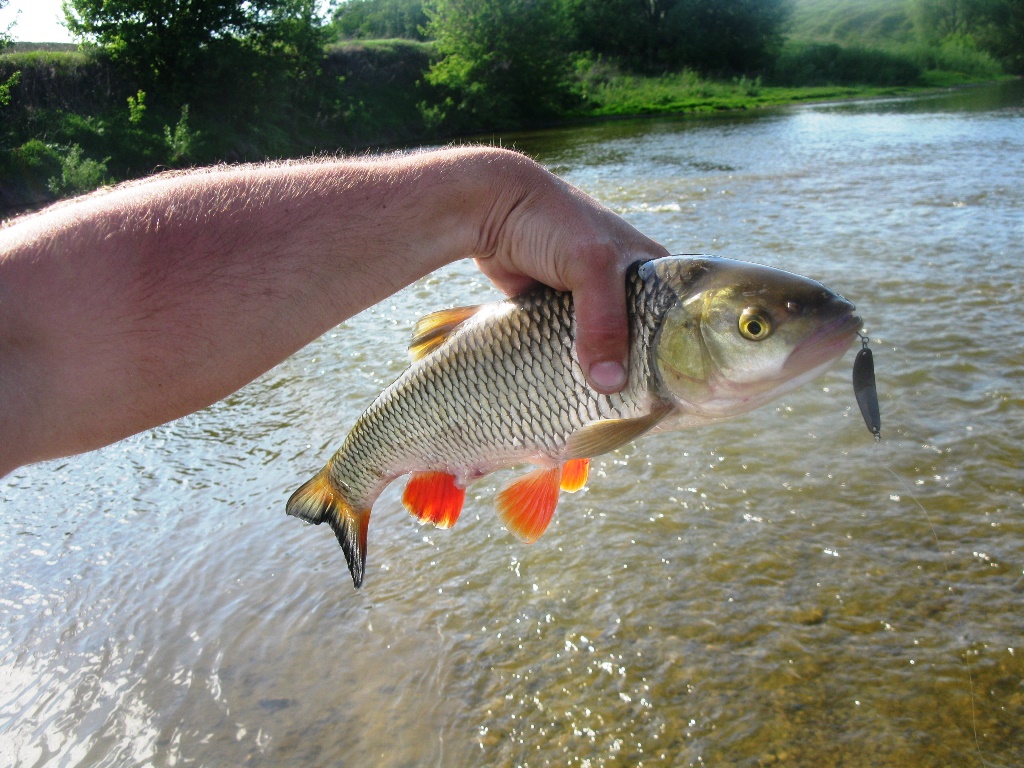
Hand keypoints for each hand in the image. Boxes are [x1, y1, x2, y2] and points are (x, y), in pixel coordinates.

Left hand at [473, 155, 668, 392]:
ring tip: (603, 413)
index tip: (670, 395)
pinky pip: (569, 348)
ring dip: (598, 374)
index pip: (677, 322)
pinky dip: (568, 366)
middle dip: (634, 374)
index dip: (678, 356)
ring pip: (602, 349)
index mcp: (651, 270)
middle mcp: (625, 288)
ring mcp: (590, 303)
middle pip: (639, 342)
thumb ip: (604, 322)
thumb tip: (611, 384)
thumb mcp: (590, 265)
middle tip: (633, 414)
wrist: (493, 210)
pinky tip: (571, 394)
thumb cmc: (553, 222)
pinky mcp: (556, 314)